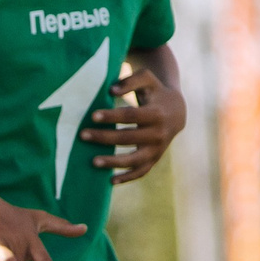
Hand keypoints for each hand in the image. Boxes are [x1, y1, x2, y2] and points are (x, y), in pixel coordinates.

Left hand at [84, 66, 184, 183]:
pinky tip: (109, 181)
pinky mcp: (154, 159)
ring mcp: (157, 149)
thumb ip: (131, 80)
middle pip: (129, 138)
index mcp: (157, 113)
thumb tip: (111, 90)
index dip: (112, 116)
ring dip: (114, 162)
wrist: (177, 112)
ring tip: (93, 162)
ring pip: (135, 160)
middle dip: (105, 137)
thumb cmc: (155, 92)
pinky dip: (127, 177)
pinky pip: (141, 172)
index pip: (131, 116)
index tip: (92, 116)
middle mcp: (159, 134)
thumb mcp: (147, 80)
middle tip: (82, 135)